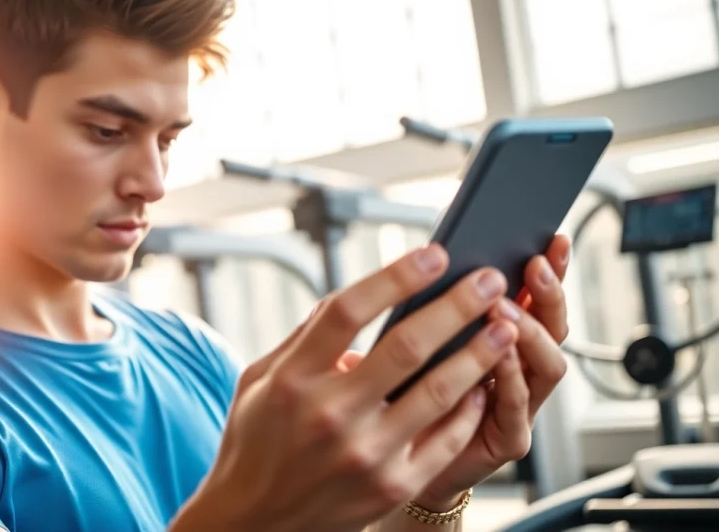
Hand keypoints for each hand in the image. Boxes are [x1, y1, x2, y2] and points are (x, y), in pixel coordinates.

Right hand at [171, 244, 518, 531]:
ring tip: (504, 326)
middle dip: (457, 306)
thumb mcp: (259, 380)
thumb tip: (346, 298)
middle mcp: (329, 413)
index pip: (348, 311)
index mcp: (293, 378)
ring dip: (478, 353)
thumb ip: (302, 339)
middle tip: (489, 280)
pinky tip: (482, 385)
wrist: (256, 520)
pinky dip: (468, 408)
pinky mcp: (391, 484)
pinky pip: (444, 439)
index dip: (395, 277)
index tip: (433, 255)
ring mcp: (364, 453)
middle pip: (406, 345)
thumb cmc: (256, 442)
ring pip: (438, 391)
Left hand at [408, 235, 571, 510]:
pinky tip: (499, 356)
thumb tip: (433, 258)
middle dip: (549, 294)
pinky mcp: (506, 440)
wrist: (391, 462)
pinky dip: (511, 379)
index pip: (536, 301)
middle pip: (554, 328)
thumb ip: (435, 311)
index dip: (550, 271)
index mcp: (501, 341)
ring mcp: (518, 405)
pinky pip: (518, 407)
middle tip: (534, 266)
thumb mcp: (417, 342)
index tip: (552, 237)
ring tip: (505, 309)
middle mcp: (519, 370)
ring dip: (530, 333)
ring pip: (548, 365)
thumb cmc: (404, 396)